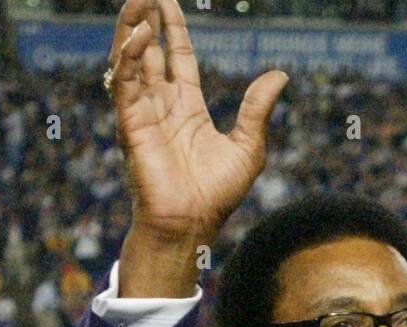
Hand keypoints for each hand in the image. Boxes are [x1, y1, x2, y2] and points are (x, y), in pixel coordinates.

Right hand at [111, 0, 287, 290]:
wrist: (193, 224)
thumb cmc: (217, 195)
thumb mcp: (248, 147)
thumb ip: (258, 109)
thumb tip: (281, 75)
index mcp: (187, 107)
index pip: (179, 57)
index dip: (174, 28)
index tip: (169, 0)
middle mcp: (163, 106)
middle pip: (150, 51)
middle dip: (146, 19)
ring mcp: (145, 113)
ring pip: (131, 60)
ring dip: (132, 28)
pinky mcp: (132, 124)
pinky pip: (125, 83)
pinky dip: (130, 58)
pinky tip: (140, 36)